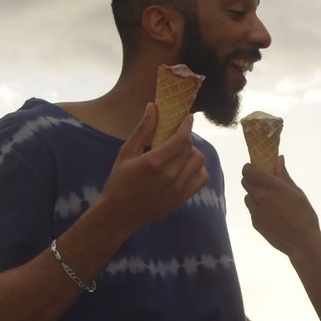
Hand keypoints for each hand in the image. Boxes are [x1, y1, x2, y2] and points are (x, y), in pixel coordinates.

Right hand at [99, 103, 208, 230]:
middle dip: (186, 138)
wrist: (119, 214)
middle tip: (177, 136)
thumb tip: (154, 106)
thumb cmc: (119, 181)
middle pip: (191, 148)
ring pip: (199, 162)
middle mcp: (169, 176)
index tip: (187, 117)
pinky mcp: (182, 199)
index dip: (187, 125)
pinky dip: (198, 169)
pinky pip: (202, 178)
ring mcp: (178, 189)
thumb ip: (143, 129)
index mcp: (154, 162)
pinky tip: (186, 167)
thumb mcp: (126, 152)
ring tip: (180, 152)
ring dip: (192, 152)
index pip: (181, 138)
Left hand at [241, 157, 320, 257]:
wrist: (302, 243)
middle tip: (266, 184)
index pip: (248, 170)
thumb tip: (278, 159)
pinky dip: (258, 208)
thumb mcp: (297, 192)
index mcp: (271, 186)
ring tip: (270, 201)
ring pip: (247, 196)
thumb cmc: (304, 215)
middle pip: (245, 181)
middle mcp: (259, 197)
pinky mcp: (255, 223)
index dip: (251, 167)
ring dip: (254, 194)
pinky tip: (272, 214)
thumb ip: (283, 175)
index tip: (259, 169)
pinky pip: (252, 210)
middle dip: (253, 180)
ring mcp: (255, 211)